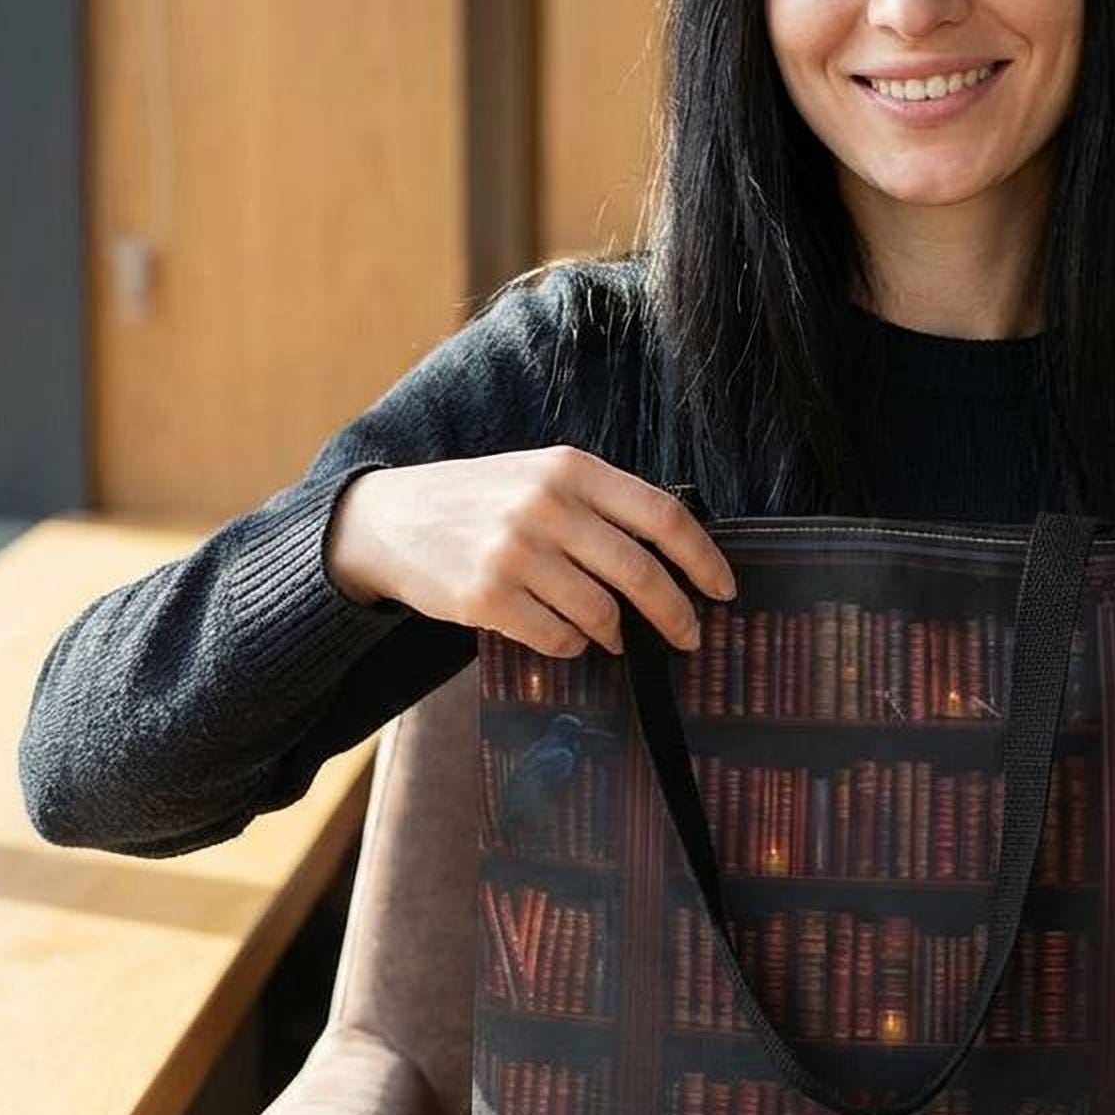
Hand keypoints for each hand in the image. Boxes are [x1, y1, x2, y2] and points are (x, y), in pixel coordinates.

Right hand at [322, 446, 735, 658]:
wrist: (389, 519)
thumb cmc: (482, 501)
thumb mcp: (542, 478)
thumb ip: (602, 506)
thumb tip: (677, 558)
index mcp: (572, 469)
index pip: (662, 516)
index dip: (704, 559)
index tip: (725, 590)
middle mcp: (547, 505)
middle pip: (640, 572)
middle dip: (676, 614)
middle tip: (689, 636)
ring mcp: (515, 552)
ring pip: (601, 613)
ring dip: (617, 634)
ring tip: (613, 635)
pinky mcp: (486, 597)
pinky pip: (558, 638)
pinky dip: (573, 645)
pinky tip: (566, 635)